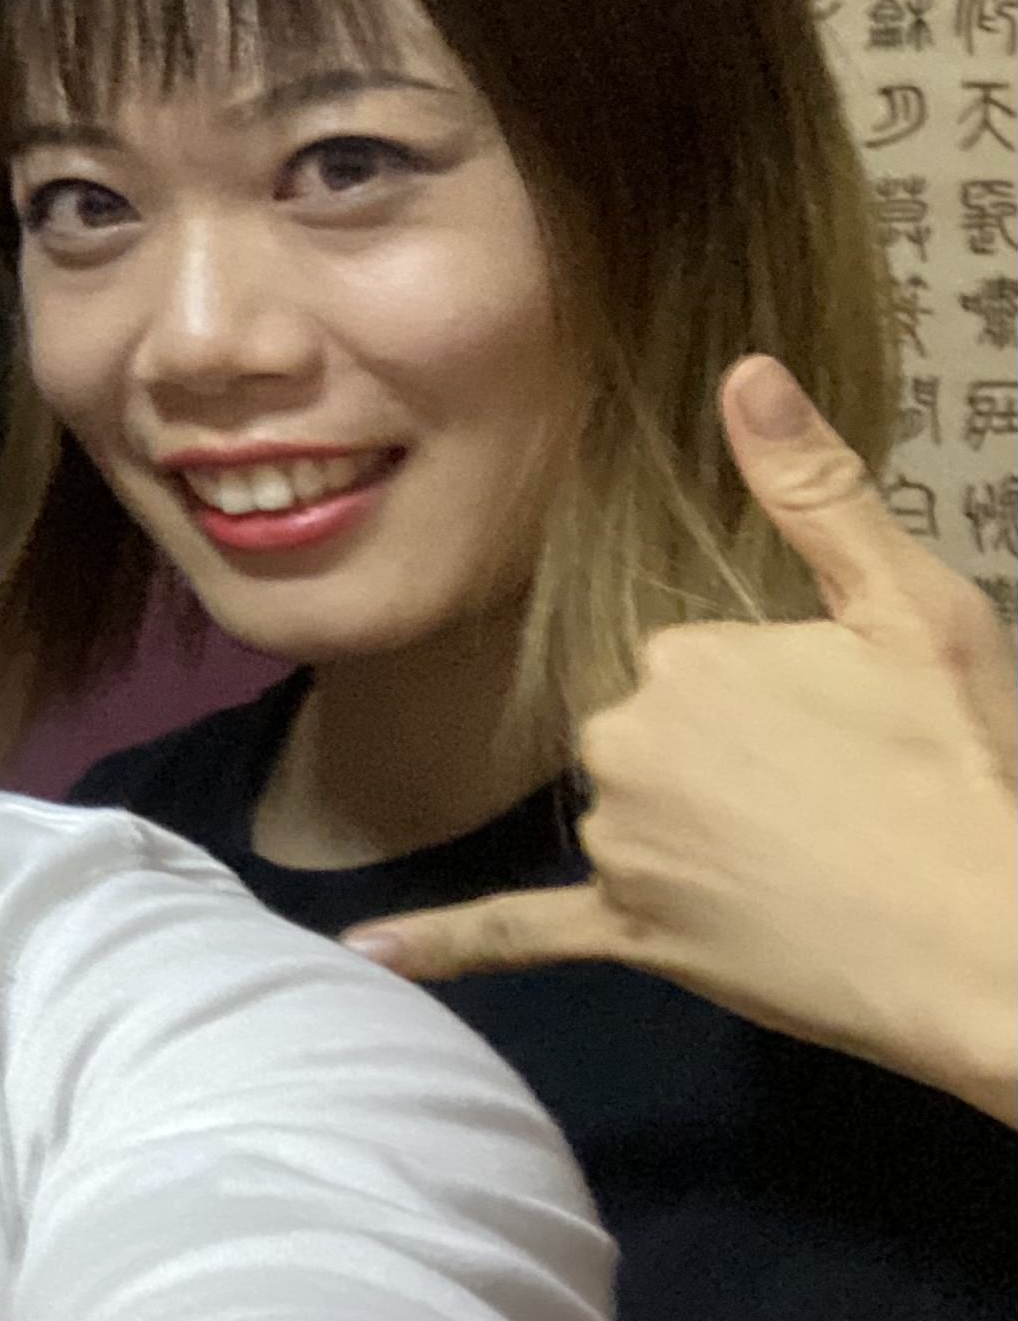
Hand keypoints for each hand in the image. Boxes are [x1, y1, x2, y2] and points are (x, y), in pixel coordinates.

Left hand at [345, 356, 1016, 1124]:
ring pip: (628, 812)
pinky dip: (449, 942)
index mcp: (679, 654)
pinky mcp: (633, 934)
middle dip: (728, 759)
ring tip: (817, 864)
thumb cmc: (968, 772)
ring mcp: (622, 843)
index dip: (772, 691)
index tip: (847, 726)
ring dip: (693, 835)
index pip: (690, 656)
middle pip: (650, 730)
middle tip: (843, 800)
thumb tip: (745, 369)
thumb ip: (814, 488)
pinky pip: (520, 929)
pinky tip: (366, 948)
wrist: (999, 951)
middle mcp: (623, 740)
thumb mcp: (911, 609)